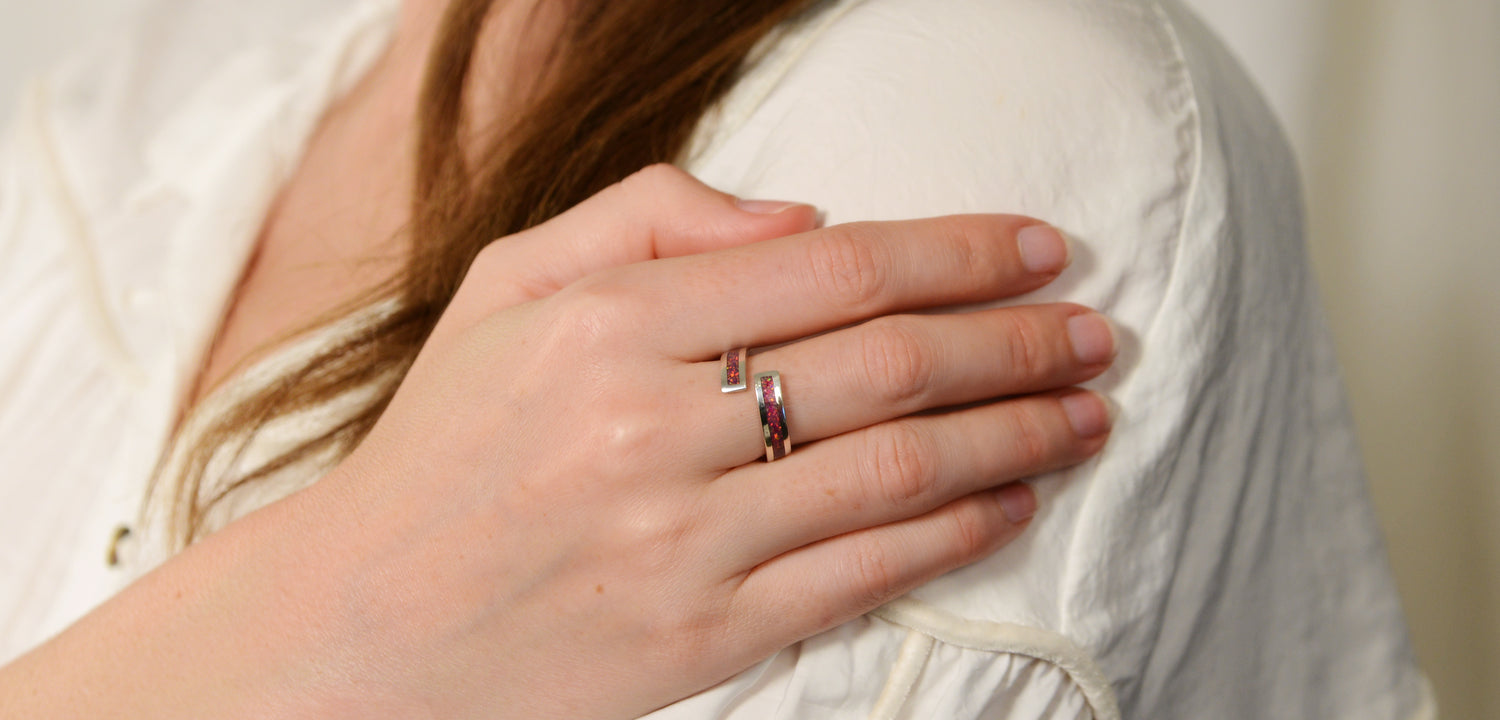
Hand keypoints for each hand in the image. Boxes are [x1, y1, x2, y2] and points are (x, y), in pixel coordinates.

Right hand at [304, 165, 1114, 717]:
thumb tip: (802, 220)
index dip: (958, 251)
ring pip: (898, 469)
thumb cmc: (446, 447)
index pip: (835, 269)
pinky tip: (1011, 500)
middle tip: (1096, 331)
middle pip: (891, 363)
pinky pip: (862, 575)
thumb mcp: (507, 290)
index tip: (1039, 247)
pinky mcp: (703, 634)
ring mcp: (684, 538)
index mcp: (612, 324)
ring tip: (1087, 412)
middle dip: (1019, 340)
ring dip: (1017, 434)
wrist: (367, 625)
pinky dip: (954, 531)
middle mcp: (654, 425)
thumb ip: (644, 220)